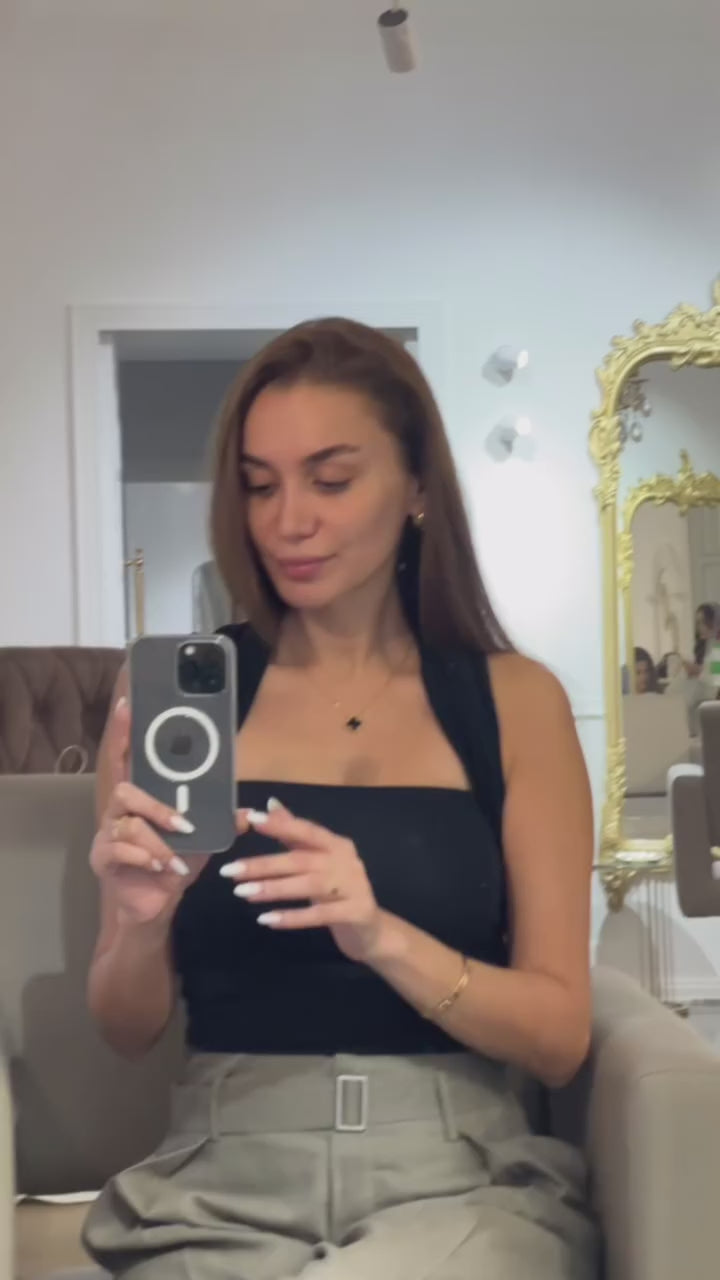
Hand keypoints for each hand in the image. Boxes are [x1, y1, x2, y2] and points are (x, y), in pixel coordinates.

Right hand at [91, 697, 249, 925]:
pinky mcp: (102, 858)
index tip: (127, 705)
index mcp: (141, 799)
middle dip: (156, 807)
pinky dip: (145, 857)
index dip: (124, 733)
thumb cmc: (176, 864)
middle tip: (183, 826)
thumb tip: (249, 813)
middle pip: (125, 789)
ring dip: (157, 841)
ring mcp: (107, 834)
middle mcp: (119, 811)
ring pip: (127, 823)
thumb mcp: (203, 842)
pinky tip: (162, 868)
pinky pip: (118, 849)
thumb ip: (221, 824)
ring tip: (174, 859)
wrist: (157, 905)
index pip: (128, 759)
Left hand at [219, 803, 387, 963]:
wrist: (373, 931)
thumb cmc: (340, 892)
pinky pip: (319, 915)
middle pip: (301, 859)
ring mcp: (354, 887)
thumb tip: (270, 804)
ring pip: (309, 885)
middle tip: (231, 871)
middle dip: (264, 864)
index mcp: (337, 844)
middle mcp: (347, 861)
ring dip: (274, 889)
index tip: (251, 819)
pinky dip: (292, 917)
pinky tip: (266, 920)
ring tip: (242, 893)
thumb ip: (295, 833)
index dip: (280, 825)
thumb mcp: (319, 861)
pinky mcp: (355, 912)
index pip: (306, 830)